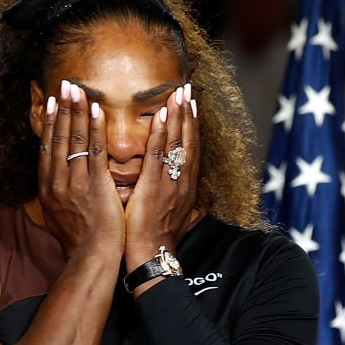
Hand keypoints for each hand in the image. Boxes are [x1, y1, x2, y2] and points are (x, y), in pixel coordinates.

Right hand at [36, 79, 124, 259]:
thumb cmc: (79, 240)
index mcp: (47, 188)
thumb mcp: (57, 216)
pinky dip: (94, 129)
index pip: (46, 148)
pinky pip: (93, 151)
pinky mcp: (94, 185)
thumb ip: (56, 195)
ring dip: (75, 112)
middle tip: (64, 86)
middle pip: (57, 138)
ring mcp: (74, 182)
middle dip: (61, 110)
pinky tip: (96, 111)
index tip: (51, 103)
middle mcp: (56, 182)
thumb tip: (53, 183)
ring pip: (74, 140)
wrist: (90, 257)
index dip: (49, 123)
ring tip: (77, 90)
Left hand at [124, 83, 200, 269]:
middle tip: (187, 89)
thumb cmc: (158, 238)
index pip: (191, 150)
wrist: (152, 254)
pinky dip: (163, 134)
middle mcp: (183, 181)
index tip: (191, 105)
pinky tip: (163, 116)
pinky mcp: (155, 186)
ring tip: (179, 93)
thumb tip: (191, 201)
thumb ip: (179, 201)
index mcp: (186, 187)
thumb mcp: (174, 216)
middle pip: (189, 141)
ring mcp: (171, 182)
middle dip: (188, 114)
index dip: (192, 126)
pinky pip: (159, 155)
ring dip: (178, 116)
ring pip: (177, 143)